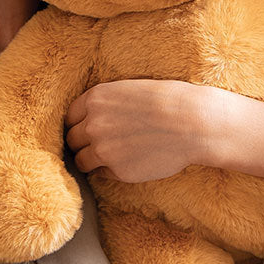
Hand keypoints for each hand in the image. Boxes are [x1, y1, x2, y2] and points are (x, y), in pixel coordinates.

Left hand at [65, 79, 227, 181]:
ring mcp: (103, 149)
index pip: (70, 117)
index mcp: (96, 98)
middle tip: (100, 144)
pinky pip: (101, 174)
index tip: (88, 129)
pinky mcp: (116, 170)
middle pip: (72, 139)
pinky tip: (128, 161)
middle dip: (83, 142)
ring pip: (81, 161)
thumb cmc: (169, 101)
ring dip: (92, 160)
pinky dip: (109, 170)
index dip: (80, 124)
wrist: (193, 122)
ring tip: (111, 156)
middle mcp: (93, 124)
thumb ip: (106, 104)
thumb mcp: (130, 89)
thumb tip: (91, 120)